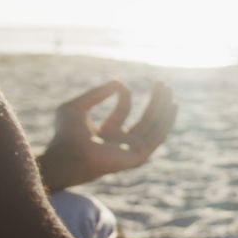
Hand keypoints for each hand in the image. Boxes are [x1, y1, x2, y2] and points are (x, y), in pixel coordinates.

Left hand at [38, 81, 176, 190]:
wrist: (68, 154)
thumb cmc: (65, 135)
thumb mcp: (76, 106)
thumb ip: (95, 94)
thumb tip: (117, 82)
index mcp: (107, 132)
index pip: (123, 111)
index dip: (124, 95)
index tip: (119, 84)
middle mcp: (122, 142)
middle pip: (144, 118)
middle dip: (154, 101)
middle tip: (162, 84)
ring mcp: (131, 149)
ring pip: (154, 126)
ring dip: (163, 108)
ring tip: (169, 91)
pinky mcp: (139, 155)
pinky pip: (157, 137)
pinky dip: (167, 121)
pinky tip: (172, 106)